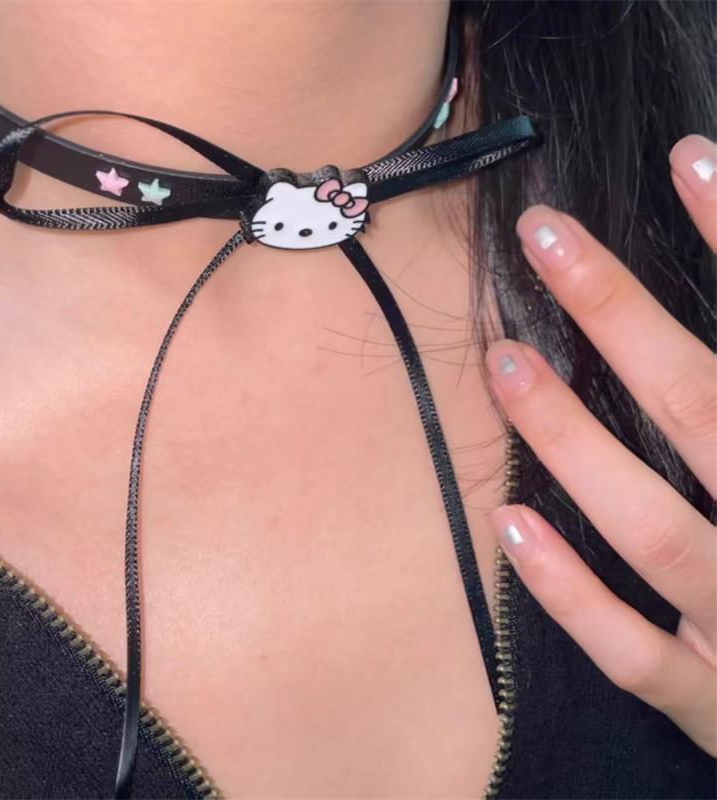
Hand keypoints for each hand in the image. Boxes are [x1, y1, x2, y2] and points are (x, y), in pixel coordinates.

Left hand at [485, 134, 716, 755]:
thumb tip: (706, 304)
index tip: (688, 160)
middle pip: (707, 410)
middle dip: (624, 317)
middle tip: (544, 239)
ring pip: (658, 530)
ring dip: (576, 440)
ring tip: (505, 362)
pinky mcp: (715, 704)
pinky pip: (634, 654)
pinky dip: (571, 593)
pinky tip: (509, 522)